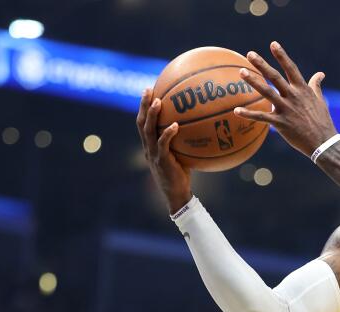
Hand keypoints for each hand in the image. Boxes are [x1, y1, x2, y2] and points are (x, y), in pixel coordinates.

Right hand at [136, 88, 192, 213]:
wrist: (176, 194)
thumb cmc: (180, 174)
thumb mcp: (180, 154)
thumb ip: (182, 141)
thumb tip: (199, 125)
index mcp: (150, 145)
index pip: (142, 122)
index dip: (143, 107)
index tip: (148, 90)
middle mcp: (148, 147)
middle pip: (141, 122)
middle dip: (143, 105)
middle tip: (148, 89)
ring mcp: (153, 154)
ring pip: (148, 131)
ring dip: (153, 115)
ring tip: (158, 101)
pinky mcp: (162, 161)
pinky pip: (163, 144)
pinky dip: (168, 134)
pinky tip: (175, 125)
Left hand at [234, 41, 337, 157]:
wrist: (323, 142)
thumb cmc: (322, 121)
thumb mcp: (320, 100)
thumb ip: (316, 85)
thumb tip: (321, 73)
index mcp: (302, 90)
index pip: (291, 69)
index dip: (282, 56)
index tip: (273, 44)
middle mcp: (293, 96)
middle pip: (275, 77)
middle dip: (262, 65)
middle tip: (250, 54)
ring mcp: (286, 109)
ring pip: (267, 92)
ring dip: (254, 81)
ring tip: (241, 72)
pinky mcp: (281, 123)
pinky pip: (262, 117)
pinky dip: (248, 114)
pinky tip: (236, 110)